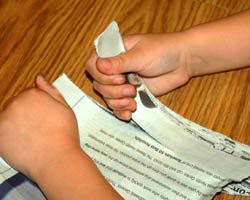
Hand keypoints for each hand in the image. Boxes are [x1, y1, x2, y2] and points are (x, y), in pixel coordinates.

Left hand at [0, 75, 122, 198]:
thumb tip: (39, 77)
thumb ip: (50, 90)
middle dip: (26, 113)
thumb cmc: (64, 134)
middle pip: (17, 104)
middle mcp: (16, 102)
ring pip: (8, 117)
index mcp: (33, 94)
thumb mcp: (65, 108)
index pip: (29, 94)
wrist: (57, 159)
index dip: (39, 107)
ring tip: (32, 137)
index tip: (44, 118)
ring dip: (16, 123)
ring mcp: (5, 118)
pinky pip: (2, 131)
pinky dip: (9, 136)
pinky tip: (23, 143)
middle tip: (39, 128)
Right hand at [86, 33, 191, 119]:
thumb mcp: (140, 55)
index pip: (93, 65)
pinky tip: (129, 113)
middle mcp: (114, 68)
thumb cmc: (162, 51)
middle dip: (113, 90)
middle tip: (130, 89)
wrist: (182, 62)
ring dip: (118, 102)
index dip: (101, 75)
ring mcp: (122, 82)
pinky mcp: (131, 94)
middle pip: (99, 84)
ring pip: (107, 97)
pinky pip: (118, 106)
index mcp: (113, 52)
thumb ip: (119, 62)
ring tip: (133, 100)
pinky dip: (121, 111)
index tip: (119, 77)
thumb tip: (98, 65)